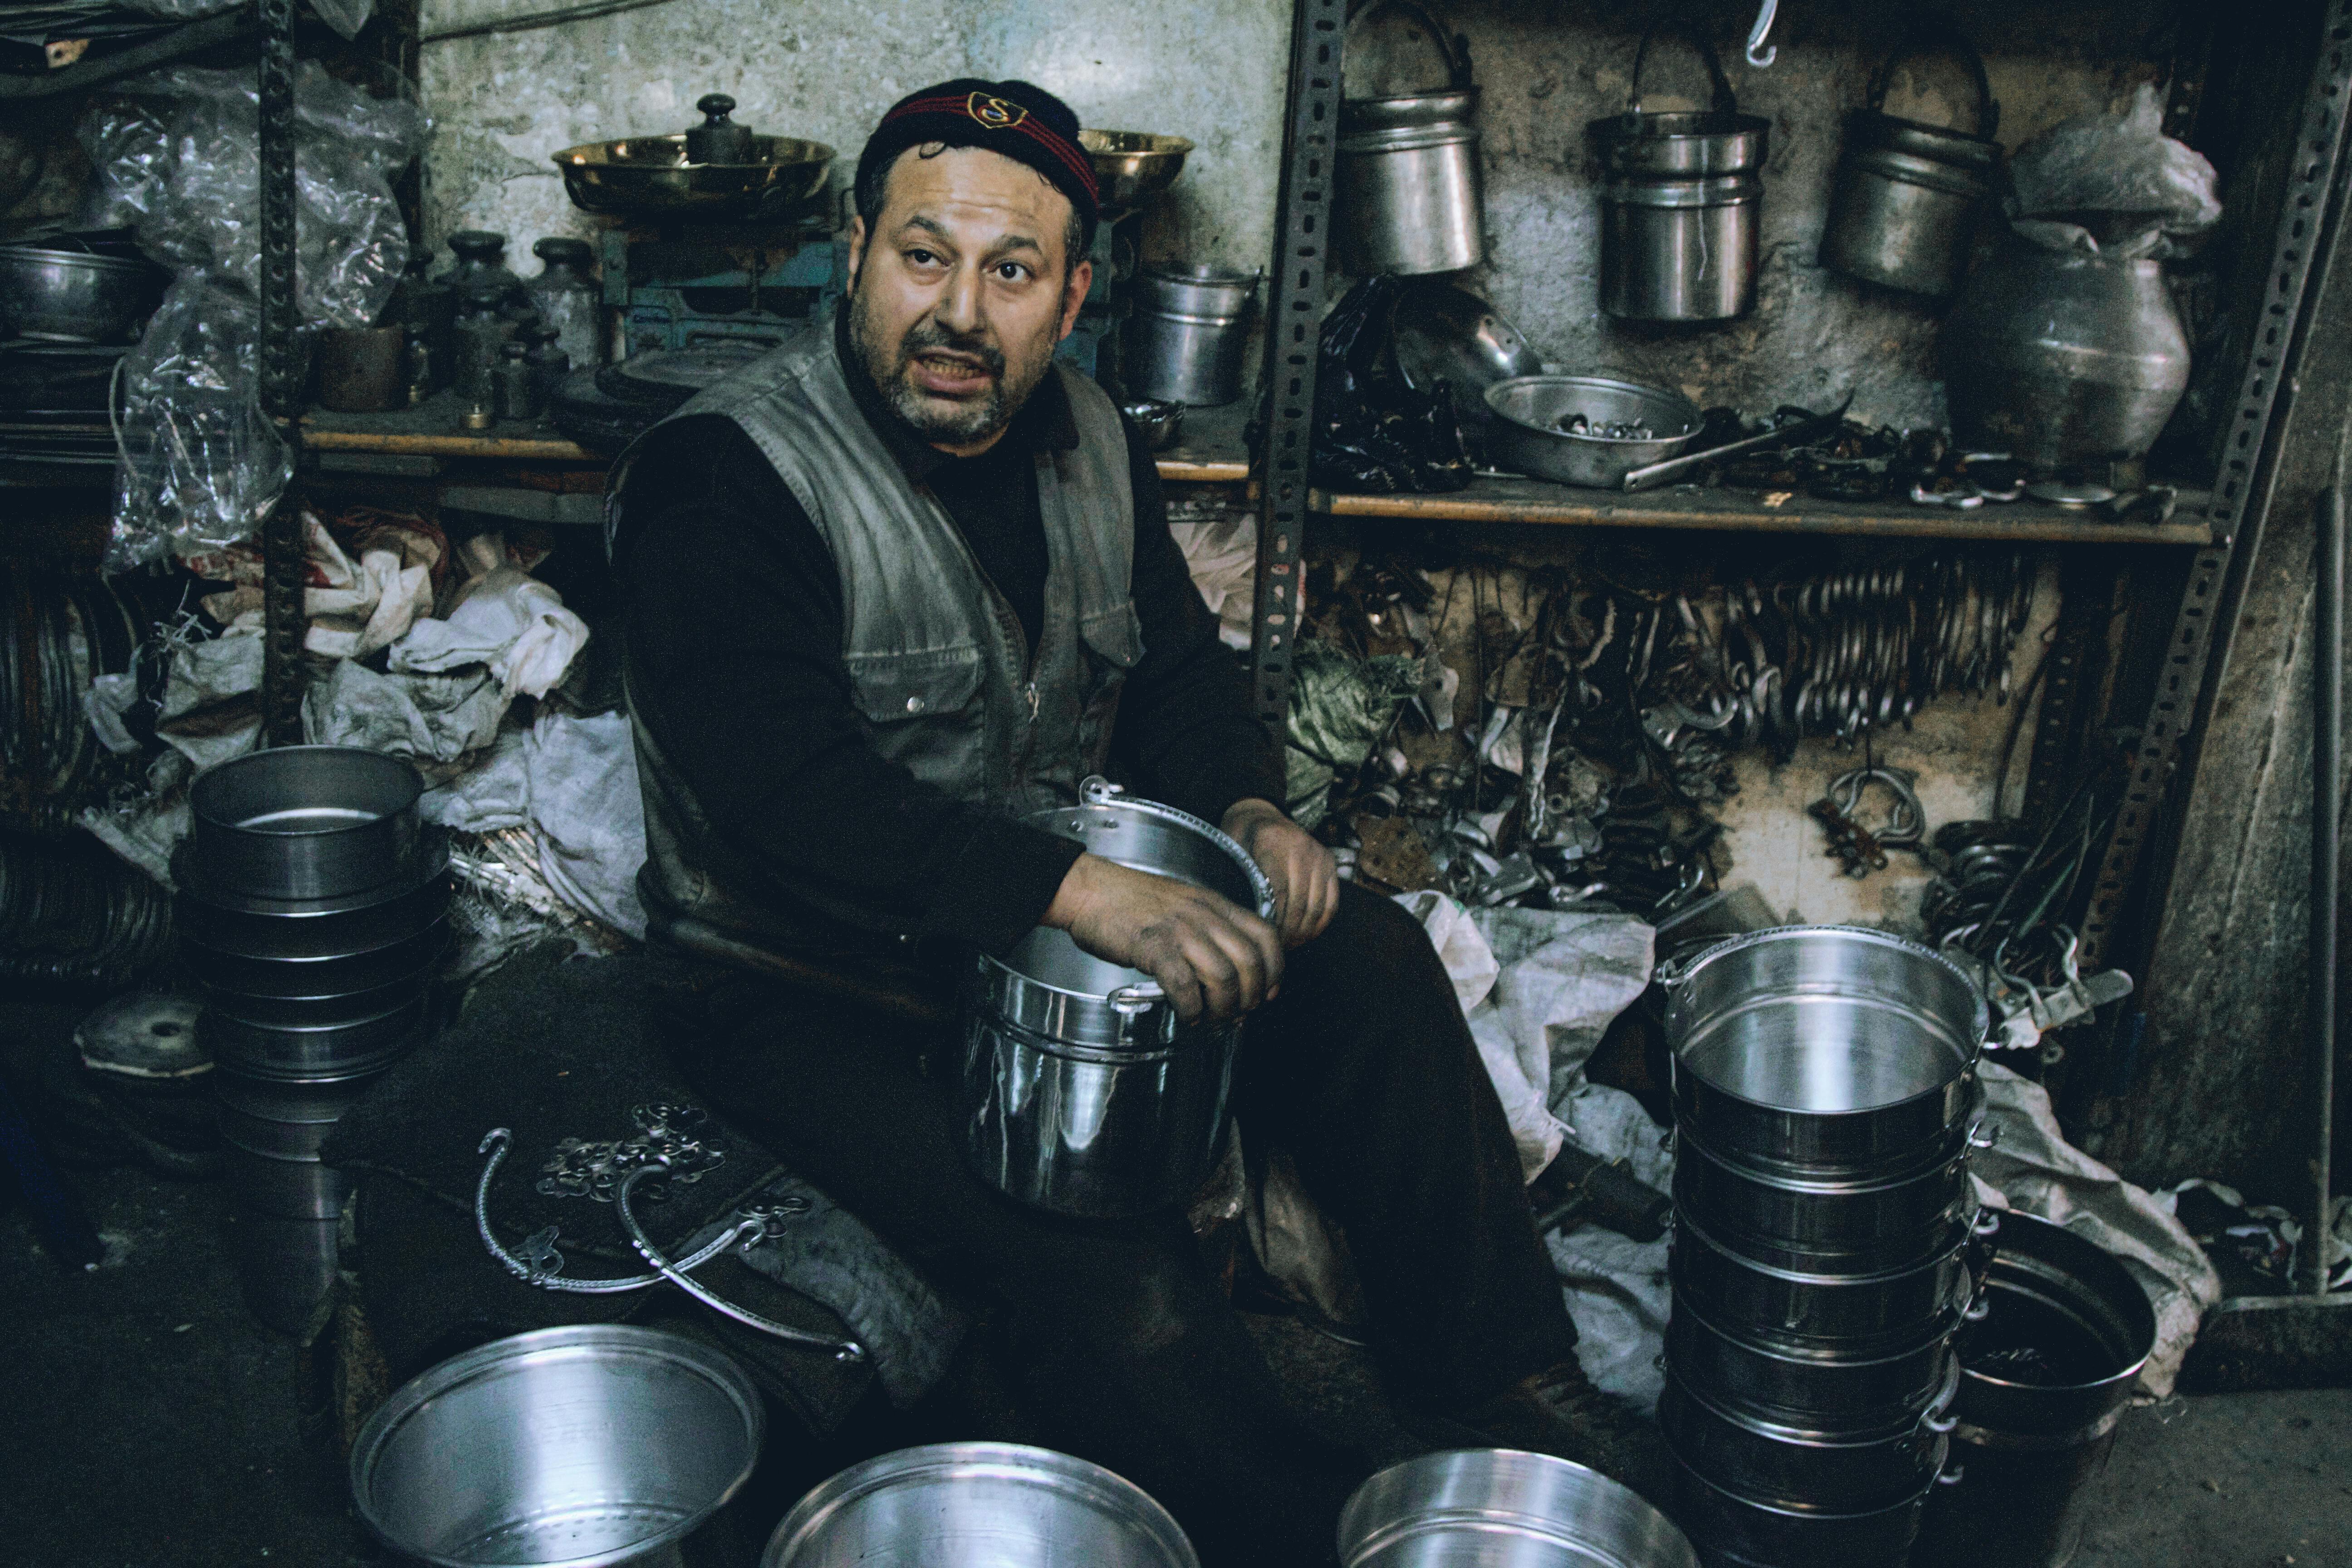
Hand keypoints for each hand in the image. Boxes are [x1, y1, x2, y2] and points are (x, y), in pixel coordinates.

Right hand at [1043, 853, 1283, 1025]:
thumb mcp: (1182, 904)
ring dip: (1223, 1008)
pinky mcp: (1153, 946)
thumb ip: (1207, 928)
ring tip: (1211, 1018)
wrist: (1088, 888)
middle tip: (1238, 1014)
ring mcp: (1179, 930)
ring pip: (1224, 977)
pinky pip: (1185, 985)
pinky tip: (1187, 1016)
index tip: (1269, 992)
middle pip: (1250, 961)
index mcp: (1214, 903)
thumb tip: (1226, 970)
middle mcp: (1203, 914)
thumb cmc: (1130, 902)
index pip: (1265, 934)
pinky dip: (1191, 1008)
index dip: (1275, 970)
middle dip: (1251, 997)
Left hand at [1222, 798, 1339, 948]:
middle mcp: (1300, 847)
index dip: (1272, 924)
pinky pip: (1331, 902)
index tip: (1262, 940)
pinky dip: (1319, 924)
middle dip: (1287, 933)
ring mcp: (1318, 855)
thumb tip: (1244, 922)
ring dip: (1303, 933)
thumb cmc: (1239, 838)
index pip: (1277, 894)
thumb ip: (1236, 881)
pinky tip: (1304, 935)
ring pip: (1317, 907)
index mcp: (1271, 842)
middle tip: (1274, 949)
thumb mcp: (1228, 851)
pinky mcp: (1329, 862)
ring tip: (1288, 945)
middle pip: (1298, 904)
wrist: (1259, 813)